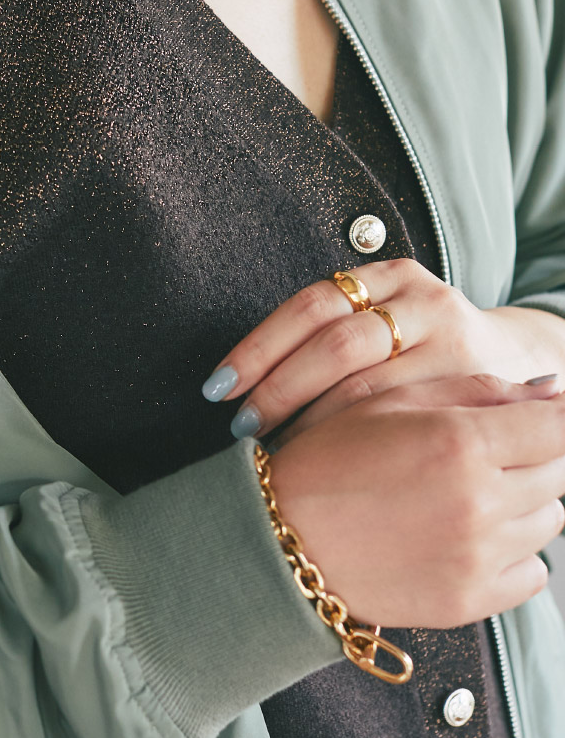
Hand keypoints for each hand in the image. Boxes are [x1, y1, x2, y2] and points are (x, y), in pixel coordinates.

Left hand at [201, 257, 561, 448]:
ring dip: (309, 421)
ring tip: (272, 449)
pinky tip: (326, 461)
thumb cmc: (422, 355)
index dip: (258, 347)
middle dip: (278, 388)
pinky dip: (355, 441)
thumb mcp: (384, 324)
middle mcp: (422, 300)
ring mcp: (452, 343)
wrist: (519, 366)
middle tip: (241, 425)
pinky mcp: (474, 386)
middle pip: (335, 341)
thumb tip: (232, 381)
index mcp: (387, 276)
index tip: (218, 387)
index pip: (309, 305)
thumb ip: (328, 336)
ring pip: (367, 385)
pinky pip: (401, 418)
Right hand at [264, 371, 564, 628]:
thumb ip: (479, 391)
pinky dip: (514, 555)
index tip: (542, 418)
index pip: (559, 425)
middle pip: (559, 472)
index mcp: (462, 442)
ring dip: (524, 504)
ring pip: (550, 521)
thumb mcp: (393, 402)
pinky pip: (533, 573)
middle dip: (534, 457)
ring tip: (466, 495)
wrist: (279, 538)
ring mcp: (478, 557)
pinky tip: (467, 538)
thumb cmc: (329, 458)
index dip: (555, 417)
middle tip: (484, 455)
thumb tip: (553, 389)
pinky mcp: (470, 600)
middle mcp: (480, 502)